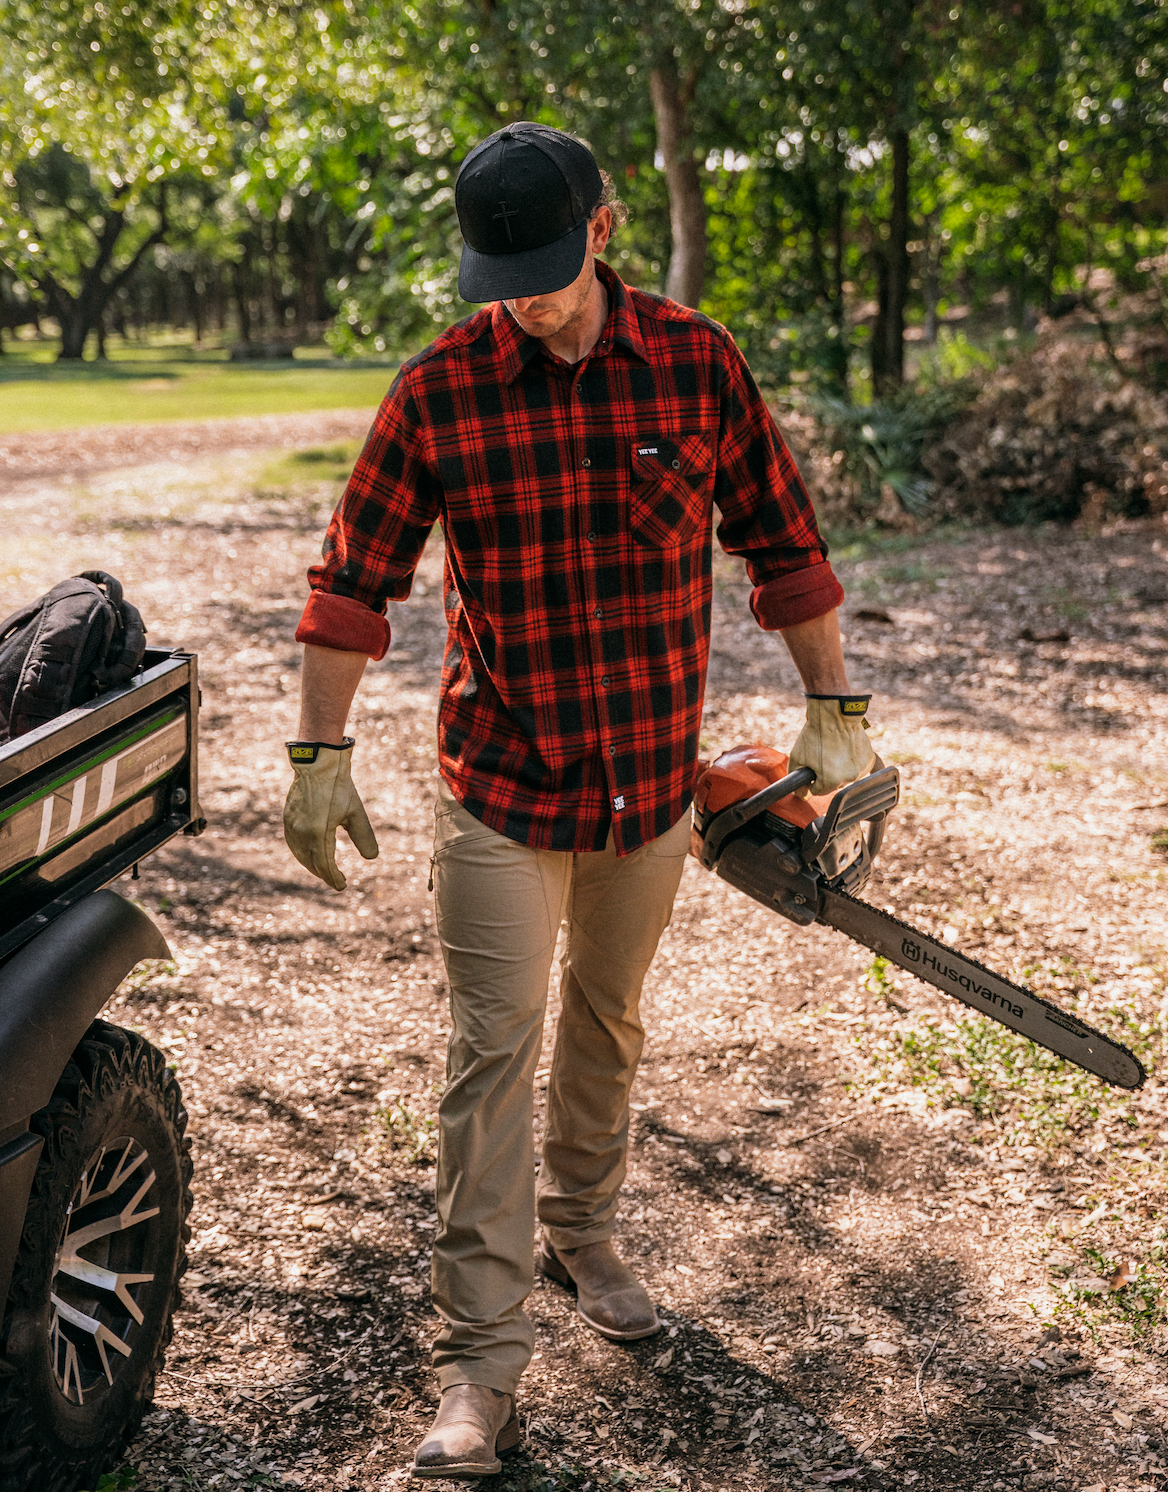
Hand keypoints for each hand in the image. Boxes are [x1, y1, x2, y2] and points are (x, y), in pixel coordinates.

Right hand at [283, 739, 378, 890]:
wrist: (317, 764)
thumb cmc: (339, 787)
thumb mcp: (355, 812)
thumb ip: (363, 836)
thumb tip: (373, 858)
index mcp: (318, 832)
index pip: (325, 865)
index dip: (333, 878)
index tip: (342, 885)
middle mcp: (301, 832)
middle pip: (311, 863)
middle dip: (324, 874)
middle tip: (336, 880)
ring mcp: (292, 826)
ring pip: (300, 855)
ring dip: (312, 866)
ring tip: (324, 871)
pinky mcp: (288, 819)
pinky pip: (293, 844)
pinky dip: (301, 854)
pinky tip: (309, 855)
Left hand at [787, 695, 876, 795]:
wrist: (835, 715)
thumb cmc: (815, 735)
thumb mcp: (797, 757)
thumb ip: (796, 780)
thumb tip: (802, 795)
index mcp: (831, 781)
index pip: (817, 791)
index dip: (811, 780)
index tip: (810, 768)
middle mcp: (849, 778)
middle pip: (832, 785)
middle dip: (825, 775)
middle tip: (821, 757)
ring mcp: (861, 770)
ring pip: (845, 777)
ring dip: (838, 770)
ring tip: (832, 752)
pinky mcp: (869, 760)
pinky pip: (857, 768)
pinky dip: (850, 763)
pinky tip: (844, 750)